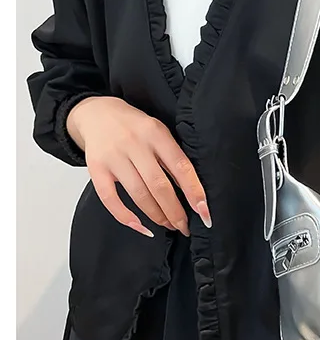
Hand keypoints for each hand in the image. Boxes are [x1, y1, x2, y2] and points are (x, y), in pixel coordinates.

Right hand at [67, 96, 210, 237]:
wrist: (96, 112)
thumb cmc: (135, 127)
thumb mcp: (159, 132)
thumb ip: (173, 156)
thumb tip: (192, 192)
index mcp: (156, 133)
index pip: (181, 167)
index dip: (194, 192)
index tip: (204, 213)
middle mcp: (134, 144)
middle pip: (159, 185)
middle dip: (175, 211)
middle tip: (186, 227)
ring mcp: (113, 157)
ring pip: (138, 194)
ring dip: (157, 215)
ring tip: (169, 225)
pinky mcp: (95, 168)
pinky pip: (110, 199)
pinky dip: (126, 217)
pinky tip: (141, 227)